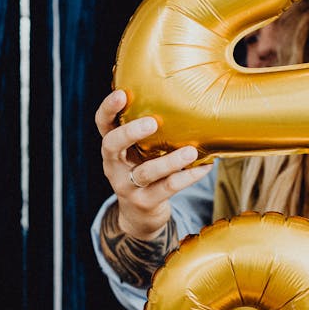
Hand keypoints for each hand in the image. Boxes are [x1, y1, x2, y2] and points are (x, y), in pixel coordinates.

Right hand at [95, 90, 211, 240]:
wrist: (139, 216)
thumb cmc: (144, 170)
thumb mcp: (138, 152)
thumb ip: (149, 131)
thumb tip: (178, 93)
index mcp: (113, 148)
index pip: (103, 124)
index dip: (108, 109)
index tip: (121, 93)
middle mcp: (114, 166)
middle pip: (112, 146)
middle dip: (130, 133)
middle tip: (152, 122)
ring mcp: (127, 186)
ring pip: (146, 172)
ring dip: (169, 161)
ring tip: (191, 152)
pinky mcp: (145, 202)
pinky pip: (168, 188)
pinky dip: (188, 177)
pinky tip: (205, 167)